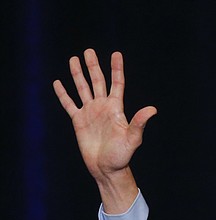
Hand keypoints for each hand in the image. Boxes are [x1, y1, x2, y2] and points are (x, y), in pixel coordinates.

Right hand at [53, 48, 156, 211]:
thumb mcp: (132, 138)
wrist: (106, 169)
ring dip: (78, 74)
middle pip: (98, 81)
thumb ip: (139, 123)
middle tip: (89, 51)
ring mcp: (90, 113)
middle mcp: (103, 107)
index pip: (117, 83)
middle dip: (93, 66)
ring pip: (83, 88)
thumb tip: (153, 109)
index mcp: (116, 108)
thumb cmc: (121, 155)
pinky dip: (63, 94)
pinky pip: (69, 104)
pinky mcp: (79, 121)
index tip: (116, 54)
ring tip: (74, 59)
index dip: (116, 69)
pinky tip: (58, 82)